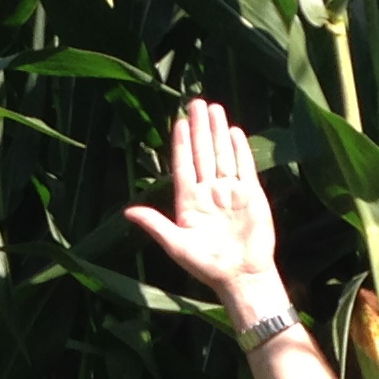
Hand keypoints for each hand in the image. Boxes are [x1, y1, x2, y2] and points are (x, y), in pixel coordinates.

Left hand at [124, 100, 283, 318]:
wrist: (242, 276)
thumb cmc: (207, 265)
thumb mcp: (176, 245)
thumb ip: (155, 225)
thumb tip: (127, 212)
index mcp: (189, 201)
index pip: (183, 164)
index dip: (181, 143)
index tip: (179, 121)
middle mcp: (209, 192)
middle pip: (202, 153)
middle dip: (200, 128)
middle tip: (196, 102)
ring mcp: (230, 192)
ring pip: (222, 154)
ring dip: (218, 132)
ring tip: (214, 108)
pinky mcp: (251, 195)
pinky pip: (244, 167)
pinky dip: (240, 149)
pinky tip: (234, 132)